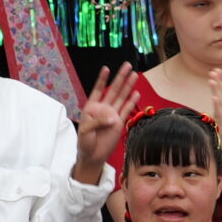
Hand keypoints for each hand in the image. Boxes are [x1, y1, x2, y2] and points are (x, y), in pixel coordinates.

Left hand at [74, 62, 141, 180]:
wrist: (92, 155)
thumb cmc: (84, 142)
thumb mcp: (86, 130)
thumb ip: (98, 121)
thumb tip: (113, 117)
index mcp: (92, 107)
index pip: (98, 89)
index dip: (102, 79)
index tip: (106, 68)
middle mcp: (103, 108)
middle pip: (113, 90)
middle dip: (120, 77)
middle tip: (127, 65)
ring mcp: (112, 115)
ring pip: (122, 97)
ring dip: (128, 86)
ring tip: (134, 75)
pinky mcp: (119, 123)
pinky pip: (126, 111)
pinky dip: (132, 102)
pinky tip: (136, 93)